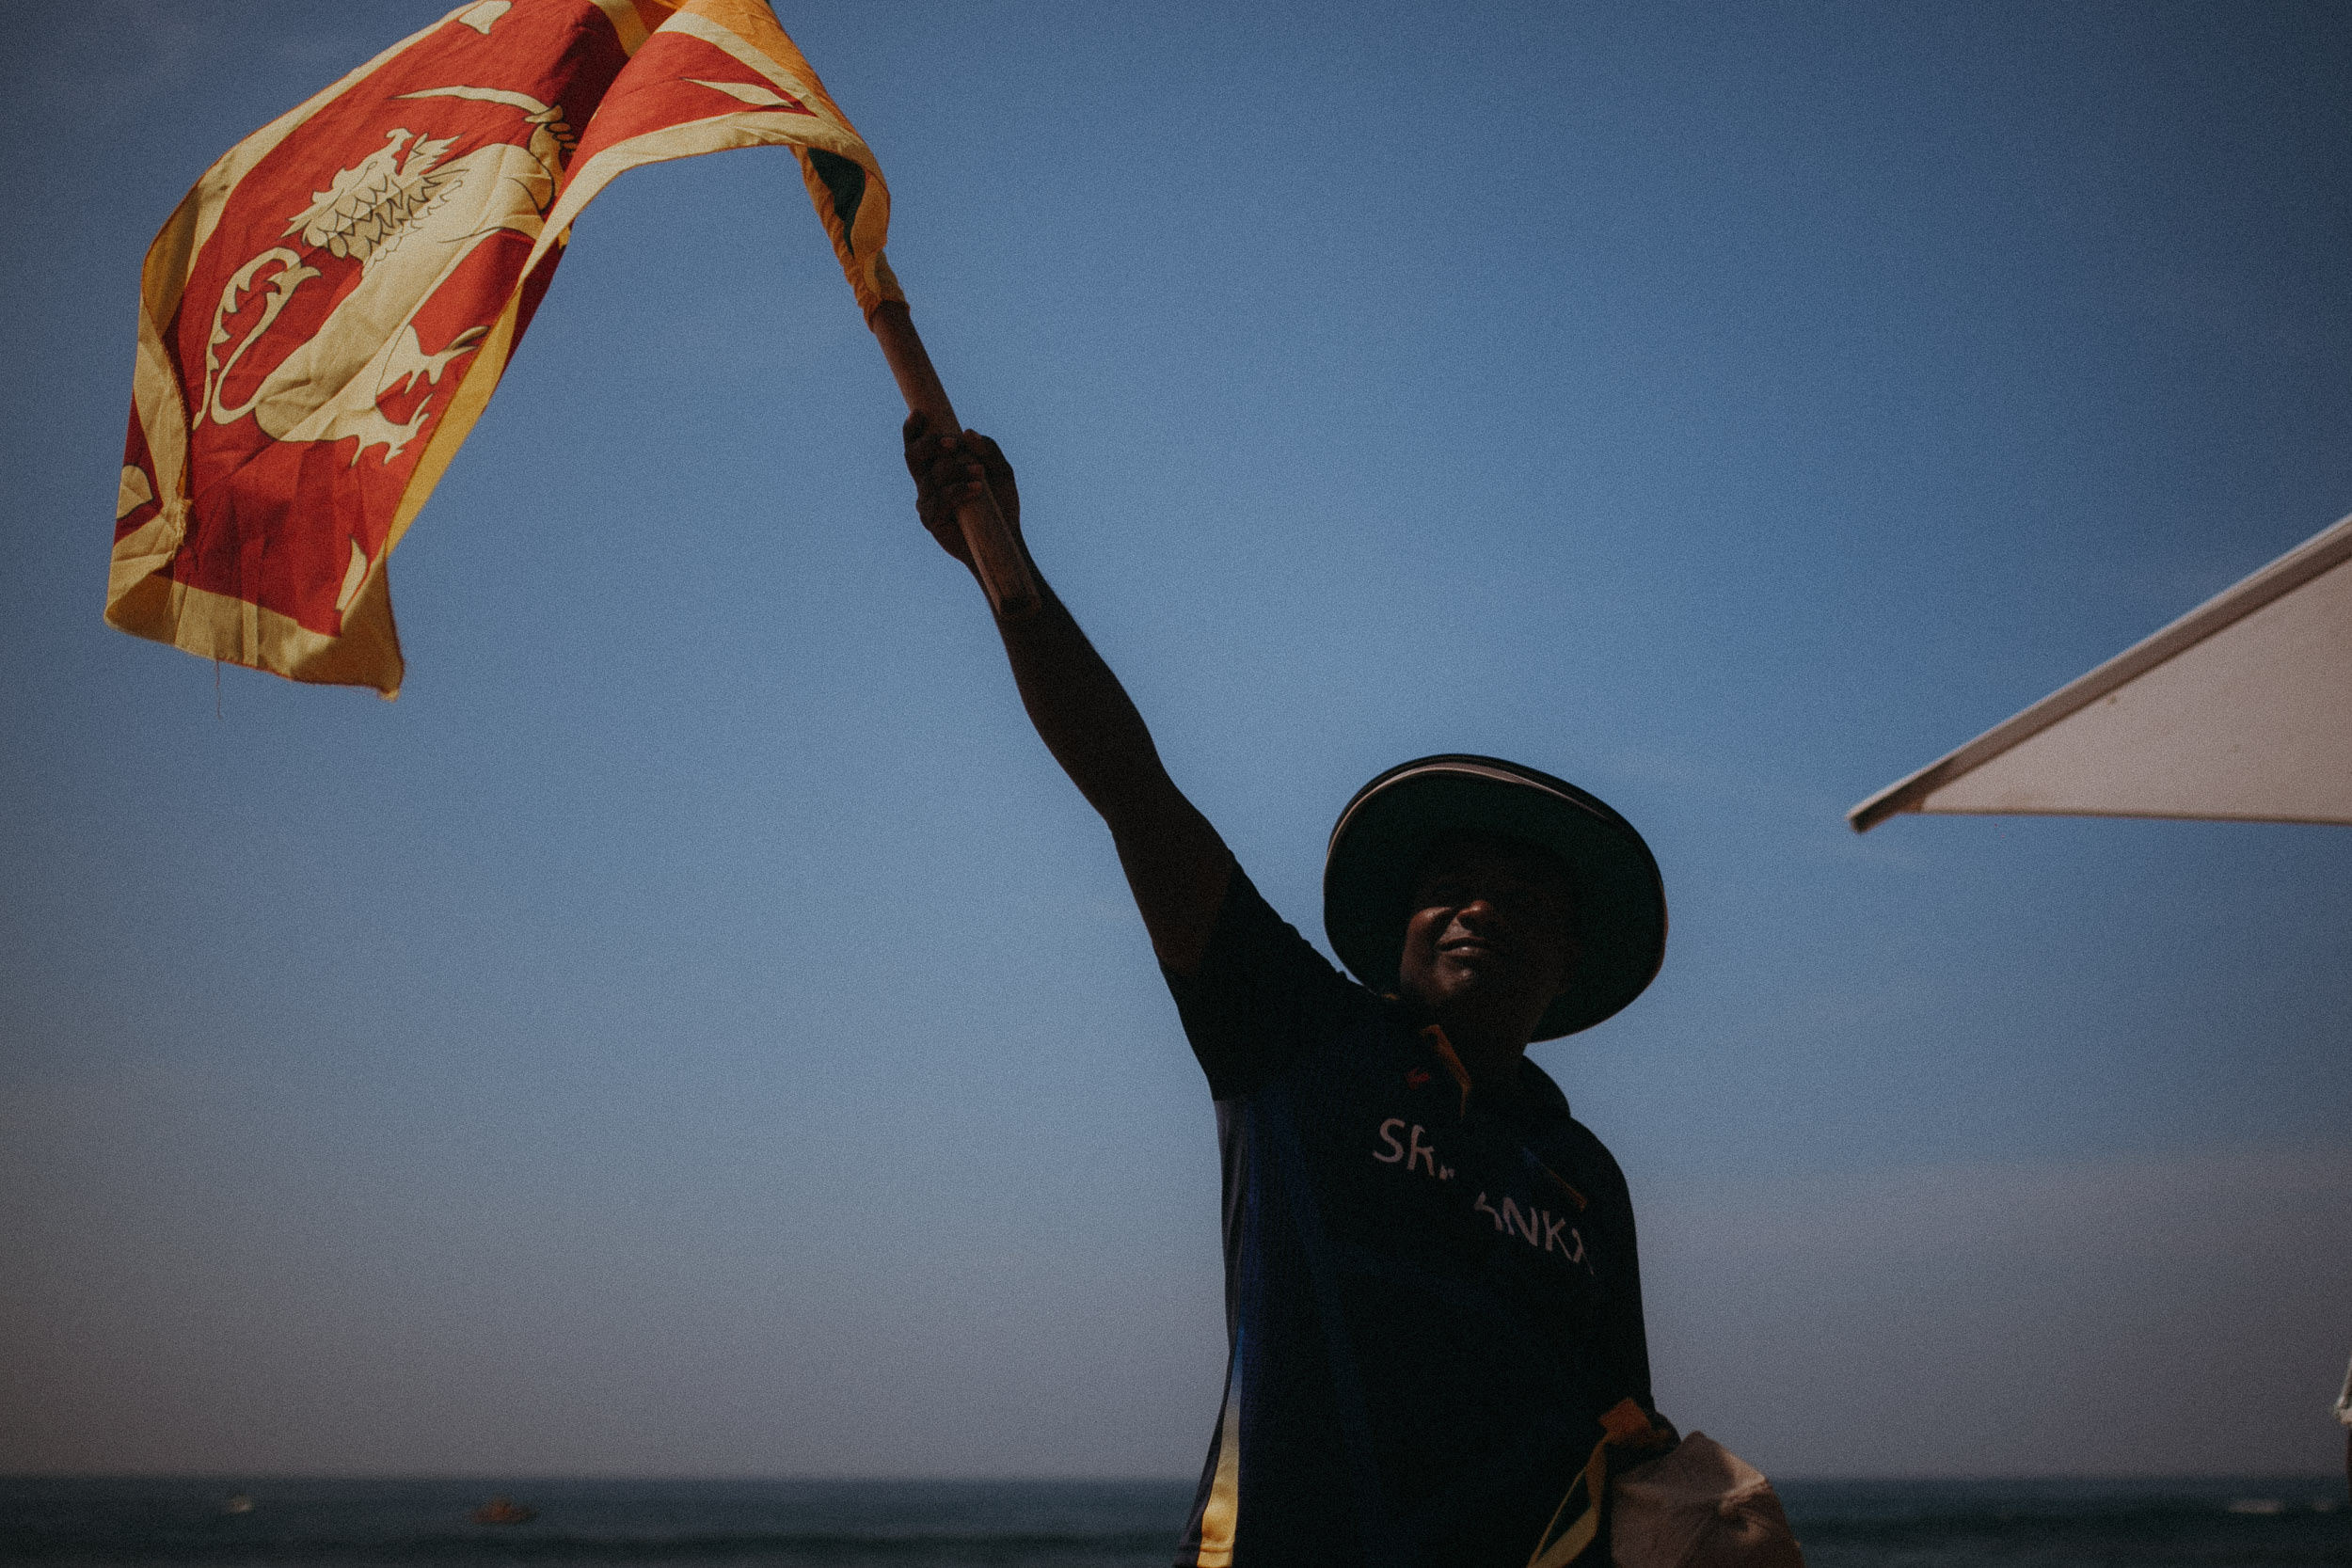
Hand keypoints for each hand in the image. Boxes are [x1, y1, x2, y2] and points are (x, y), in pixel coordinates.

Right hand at [903, 411, 1020, 573]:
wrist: (1005, 538)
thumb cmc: (1000, 503)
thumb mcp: (1001, 471)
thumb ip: (988, 450)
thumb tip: (967, 432)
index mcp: (938, 467)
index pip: (917, 444)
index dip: (912, 429)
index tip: (919, 413)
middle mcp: (927, 482)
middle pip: (913, 456)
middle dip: (932, 445)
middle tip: (955, 444)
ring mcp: (926, 501)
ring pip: (932, 477)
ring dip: (957, 471)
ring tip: (980, 473)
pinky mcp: (931, 520)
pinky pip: (938, 501)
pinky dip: (958, 491)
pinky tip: (977, 489)